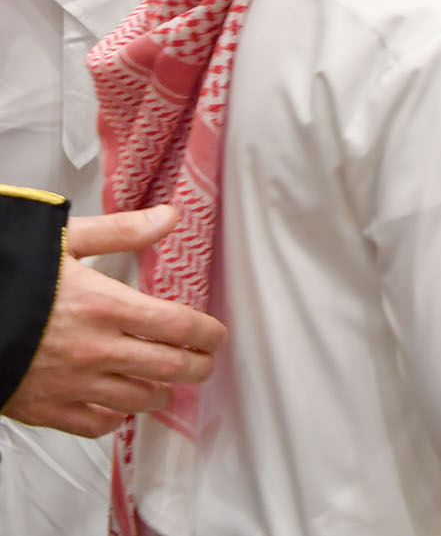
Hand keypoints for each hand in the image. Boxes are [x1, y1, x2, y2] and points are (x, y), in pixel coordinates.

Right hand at [3, 206, 227, 437]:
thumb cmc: (7, 278)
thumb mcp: (65, 242)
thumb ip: (121, 232)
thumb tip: (169, 217)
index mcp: (105, 306)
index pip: (179, 326)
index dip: (208, 334)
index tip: (217, 336)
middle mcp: (95, 349)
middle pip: (170, 368)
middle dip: (197, 366)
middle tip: (204, 363)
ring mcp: (71, 383)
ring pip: (139, 400)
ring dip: (162, 393)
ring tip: (169, 383)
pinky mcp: (45, 409)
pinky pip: (96, 424)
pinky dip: (116, 417)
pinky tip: (121, 405)